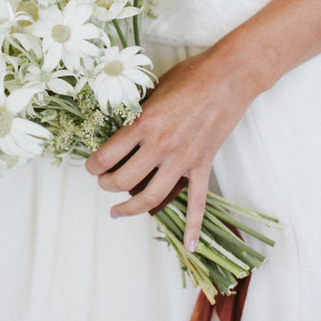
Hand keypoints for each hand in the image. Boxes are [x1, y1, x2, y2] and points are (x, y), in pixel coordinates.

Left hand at [85, 44, 255, 250]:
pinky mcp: (202, 165)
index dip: (92, 165)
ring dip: (130, 209)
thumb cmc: (191, 75)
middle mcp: (160, 145)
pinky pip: (197, 202)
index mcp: (144, 124)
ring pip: (151, 198)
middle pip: (122, 181)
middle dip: (105, 185)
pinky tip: (189, 245)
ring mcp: (182, 159)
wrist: (229, 76)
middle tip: (102, 181)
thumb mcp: (153, 89)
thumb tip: (119, 125)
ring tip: (117, 211)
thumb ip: (137, 112)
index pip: (106, 156)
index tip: (91, 165)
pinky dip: (193, 226)